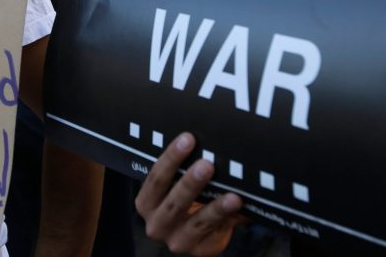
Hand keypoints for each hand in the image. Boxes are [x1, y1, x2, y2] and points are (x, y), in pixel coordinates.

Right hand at [136, 132, 244, 255]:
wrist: (194, 228)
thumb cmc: (183, 196)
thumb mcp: (175, 183)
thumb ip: (185, 167)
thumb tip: (209, 139)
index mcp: (146, 203)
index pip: (155, 179)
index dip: (171, 158)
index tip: (188, 139)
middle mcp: (156, 225)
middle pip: (173, 203)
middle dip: (190, 183)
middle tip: (207, 165)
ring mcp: (177, 241)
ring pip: (196, 223)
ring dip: (215, 208)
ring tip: (232, 196)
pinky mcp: (200, 250)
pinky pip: (215, 233)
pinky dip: (228, 220)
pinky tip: (239, 208)